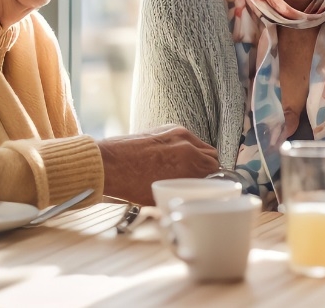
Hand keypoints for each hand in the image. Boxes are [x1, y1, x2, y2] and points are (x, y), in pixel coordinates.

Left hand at [97, 124, 218, 205]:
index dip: (214, 180)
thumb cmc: (130, 184)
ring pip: (201, 146)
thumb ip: (185, 192)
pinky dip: (186, 148)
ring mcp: (177, 132)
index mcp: (189, 161)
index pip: (217, 169)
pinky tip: (174, 159)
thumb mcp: (161, 195)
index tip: (210, 187)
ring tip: (187, 170)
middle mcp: (186, 143)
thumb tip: (194, 197)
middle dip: (208, 169)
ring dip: (199, 157)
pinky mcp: (167, 128)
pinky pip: (188, 138)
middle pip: (212, 156)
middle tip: (199, 180)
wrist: (107, 164)